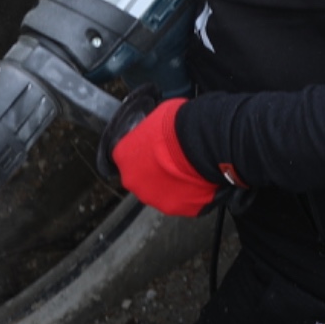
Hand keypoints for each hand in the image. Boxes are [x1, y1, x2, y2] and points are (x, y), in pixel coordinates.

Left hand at [100, 93, 217, 217]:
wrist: (202, 145)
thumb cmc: (179, 126)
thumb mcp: (157, 116)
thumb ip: (150, 130)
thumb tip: (156, 130)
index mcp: (123, 156)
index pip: (126, 157)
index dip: (143, 153)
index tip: (155, 150)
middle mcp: (132, 180)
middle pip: (141, 178)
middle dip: (155, 172)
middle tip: (173, 161)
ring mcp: (152, 197)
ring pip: (159, 192)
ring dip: (170, 184)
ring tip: (188, 171)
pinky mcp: (173, 207)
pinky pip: (179, 201)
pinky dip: (187, 194)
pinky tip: (197, 181)